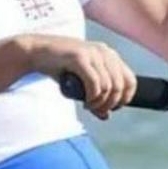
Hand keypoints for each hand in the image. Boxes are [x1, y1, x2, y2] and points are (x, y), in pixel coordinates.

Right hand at [18, 34, 135, 119]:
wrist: (36, 52)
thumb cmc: (60, 67)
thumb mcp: (82, 82)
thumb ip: (96, 96)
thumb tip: (106, 117)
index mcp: (110, 55)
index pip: (131, 80)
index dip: (125, 98)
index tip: (112, 108)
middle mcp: (105, 52)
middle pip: (120, 86)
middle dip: (111, 103)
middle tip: (98, 110)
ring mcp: (93, 53)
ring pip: (108, 86)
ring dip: (99, 102)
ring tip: (88, 106)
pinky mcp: (80, 57)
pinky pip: (95, 83)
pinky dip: (92, 97)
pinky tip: (85, 102)